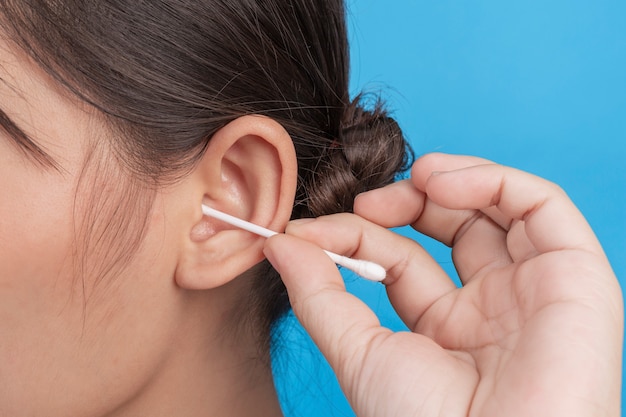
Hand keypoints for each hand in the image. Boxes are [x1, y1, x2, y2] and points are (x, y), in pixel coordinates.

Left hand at [263, 153, 622, 416]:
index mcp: (446, 328)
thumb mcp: (358, 352)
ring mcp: (533, 288)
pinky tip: (441, 182)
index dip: (356, 236)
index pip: (399, 259)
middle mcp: (493, 305)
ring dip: (450, 180)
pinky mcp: (574, 273)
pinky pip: (541, 206)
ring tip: (414, 177)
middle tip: (365, 202)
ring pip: (498, 208)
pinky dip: (492, 180)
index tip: (308, 228)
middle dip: (406, 202)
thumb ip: (318, 293)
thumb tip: (276, 241)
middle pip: (451, 227)